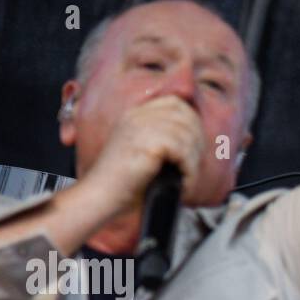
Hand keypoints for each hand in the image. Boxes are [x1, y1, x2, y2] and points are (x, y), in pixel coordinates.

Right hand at [81, 96, 205, 215]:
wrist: (101, 196)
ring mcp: (142, 127)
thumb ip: (162, 138)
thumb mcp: (142, 151)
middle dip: (197, 142)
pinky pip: (184, 153)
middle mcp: (139, 116)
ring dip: (193, 162)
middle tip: (192, 167)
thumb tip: (196, 137)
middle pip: (186, 116)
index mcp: (136, 114)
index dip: (192, 123)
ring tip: (187, 179)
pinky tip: (183, 184)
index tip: (195, 147)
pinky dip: (190, 172)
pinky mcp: (148, 143)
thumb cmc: (122, 183)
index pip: (175, 103)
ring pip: (188, 136)